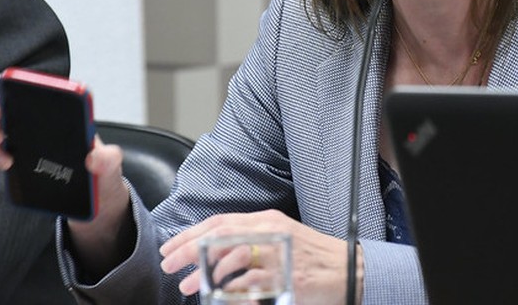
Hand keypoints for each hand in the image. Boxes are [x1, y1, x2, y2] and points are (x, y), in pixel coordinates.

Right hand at [0, 73, 133, 278]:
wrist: (96, 200)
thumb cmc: (102, 172)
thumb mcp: (111, 164)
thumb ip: (108, 160)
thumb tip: (93, 157)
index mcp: (64, 115)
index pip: (38, 91)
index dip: (17, 83)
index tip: (1, 80)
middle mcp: (41, 124)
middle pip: (8, 106)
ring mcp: (27, 142)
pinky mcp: (19, 161)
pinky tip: (7, 162)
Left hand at [159, 210, 362, 304]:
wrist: (348, 269)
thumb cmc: (313, 256)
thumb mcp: (281, 237)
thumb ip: (251, 239)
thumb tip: (214, 251)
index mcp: (267, 220)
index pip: (220, 222)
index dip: (191, 233)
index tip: (171, 247)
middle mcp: (270, 231)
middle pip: (219, 235)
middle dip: (188, 249)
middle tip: (169, 264)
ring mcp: (278, 253)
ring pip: (231, 257)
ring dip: (204, 273)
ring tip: (189, 286)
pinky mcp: (285, 276)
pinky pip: (249, 282)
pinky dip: (230, 290)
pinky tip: (219, 297)